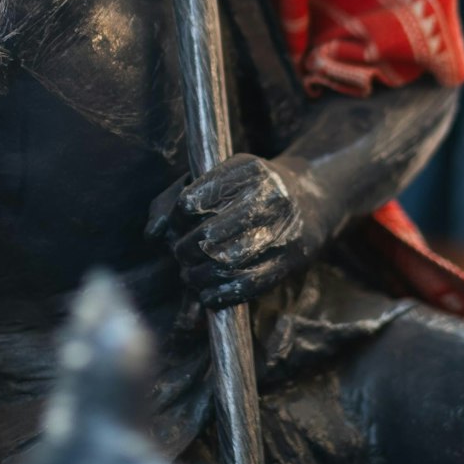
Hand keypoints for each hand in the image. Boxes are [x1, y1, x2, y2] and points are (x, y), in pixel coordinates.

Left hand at [146, 153, 331, 308]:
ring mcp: (283, 229)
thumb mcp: (219, 178)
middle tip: (179, 254)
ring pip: (227, 263)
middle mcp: (270, 196)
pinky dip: (220, 294)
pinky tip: (206, 293)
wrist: (311, 201)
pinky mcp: (291, 260)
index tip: (175, 225)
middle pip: (208, 235)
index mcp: (248, 169)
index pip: (193, 200)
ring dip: (199, 276)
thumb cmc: (251, 189)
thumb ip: (175, 198)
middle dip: (185, 250)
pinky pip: (248, 285)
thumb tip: (151, 233)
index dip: (177, 219)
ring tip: (190, 275)